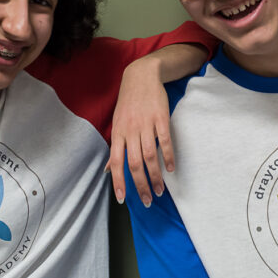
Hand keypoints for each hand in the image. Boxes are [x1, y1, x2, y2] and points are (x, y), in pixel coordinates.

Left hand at [108, 57, 173, 206]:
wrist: (142, 76)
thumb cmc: (129, 103)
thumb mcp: (117, 124)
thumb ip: (115, 148)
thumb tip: (107, 170)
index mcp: (118, 134)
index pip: (116, 162)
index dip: (119, 182)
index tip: (122, 199)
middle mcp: (130, 131)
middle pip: (134, 164)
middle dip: (141, 185)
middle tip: (147, 201)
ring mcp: (146, 124)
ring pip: (150, 156)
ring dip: (156, 176)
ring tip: (160, 191)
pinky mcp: (161, 118)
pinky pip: (164, 141)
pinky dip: (168, 157)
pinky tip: (170, 169)